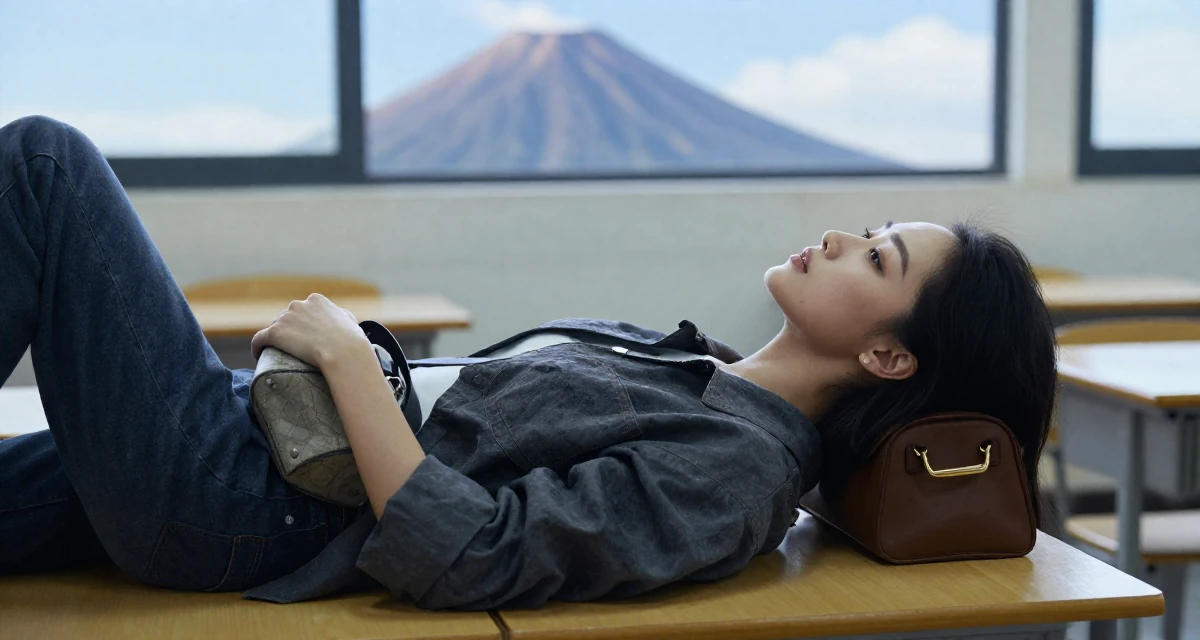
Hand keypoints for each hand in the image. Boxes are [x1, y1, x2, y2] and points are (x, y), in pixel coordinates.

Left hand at [251, 294, 370, 368]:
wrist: (343, 352)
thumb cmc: (350, 340)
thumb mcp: (350, 320)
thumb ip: (341, 315)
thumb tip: (339, 317)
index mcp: (316, 300)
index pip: (302, 310)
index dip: (301, 323)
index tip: (304, 335)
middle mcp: (298, 305)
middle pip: (287, 317)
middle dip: (289, 330)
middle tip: (294, 348)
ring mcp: (286, 318)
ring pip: (275, 328)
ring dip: (275, 339)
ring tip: (277, 353)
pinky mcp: (275, 333)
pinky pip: (259, 339)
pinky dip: (257, 346)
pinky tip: (258, 354)